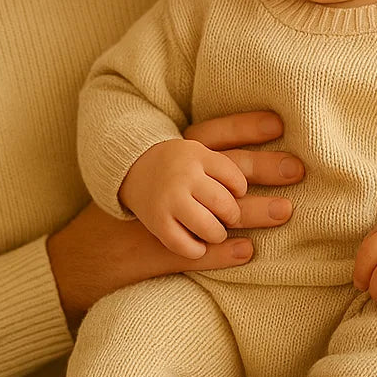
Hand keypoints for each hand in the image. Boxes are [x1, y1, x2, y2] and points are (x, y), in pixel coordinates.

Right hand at [49, 111, 303, 329]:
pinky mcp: (158, 247)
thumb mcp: (155, 179)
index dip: (245, 127)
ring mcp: (164, 214)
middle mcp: (170, 181)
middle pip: (224, 171)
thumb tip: (238, 159)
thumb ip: (191, 167)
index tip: (279, 123)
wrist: (79, 253)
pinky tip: (245, 251)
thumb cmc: (126, 213)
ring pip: (217, 212)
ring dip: (250, 215)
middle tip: (298, 170)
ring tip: (282, 213)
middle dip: (265, 168)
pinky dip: (221, 251)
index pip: (212, 135)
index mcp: (170, 158)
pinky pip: (195, 247)